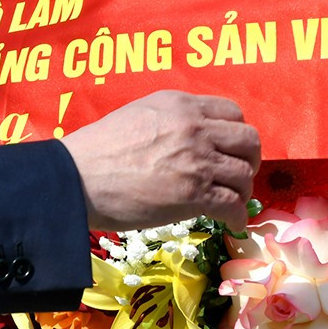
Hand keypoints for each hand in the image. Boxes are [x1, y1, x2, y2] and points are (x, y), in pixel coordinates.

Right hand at [59, 90, 259, 230]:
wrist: (78, 178)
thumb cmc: (96, 150)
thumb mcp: (136, 115)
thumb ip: (168, 120)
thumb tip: (185, 140)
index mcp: (180, 104)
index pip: (231, 112)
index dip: (235, 133)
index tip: (228, 149)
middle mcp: (195, 127)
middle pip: (249, 140)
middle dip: (248, 160)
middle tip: (236, 174)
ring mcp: (198, 161)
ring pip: (244, 174)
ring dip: (242, 191)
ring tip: (229, 201)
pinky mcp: (195, 194)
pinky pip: (233, 205)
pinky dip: (236, 217)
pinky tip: (230, 224)